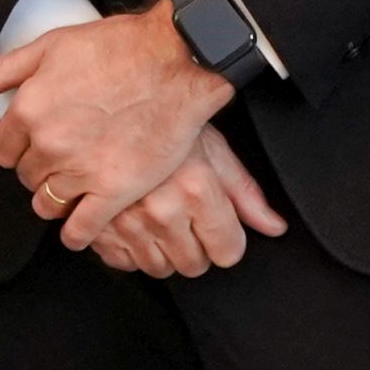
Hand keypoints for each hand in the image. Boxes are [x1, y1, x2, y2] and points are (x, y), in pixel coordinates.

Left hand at [0, 0, 227, 224]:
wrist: (175, 60)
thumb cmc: (117, 47)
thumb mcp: (51, 45)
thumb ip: (3, 70)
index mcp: (28, 110)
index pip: (4, 150)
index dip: (18, 149)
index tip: (33, 146)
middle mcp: (48, 144)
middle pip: (27, 177)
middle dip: (39, 170)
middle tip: (61, 160)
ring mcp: (81, 171)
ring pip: (48, 203)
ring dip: (55, 199)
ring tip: (72, 189)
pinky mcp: (114, 190)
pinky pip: (81, 228)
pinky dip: (76, 233)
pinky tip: (79, 229)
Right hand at [64, 123, 287, 277]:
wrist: (102, 101)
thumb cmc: (161, 119)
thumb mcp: (211, 146)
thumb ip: (244, 192)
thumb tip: (274, 227)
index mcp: (195, 188)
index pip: (228, 251)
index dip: (227, 240)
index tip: (219, 227)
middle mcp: (160, 209)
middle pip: (194, 265)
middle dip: (196, 247)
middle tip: (187, 218)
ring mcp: (124, 221)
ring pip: (158, 268)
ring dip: (163, 250)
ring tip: (159, 218)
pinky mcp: (95, 227)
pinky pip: (122, 263)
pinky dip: (129, 250)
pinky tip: (133, 223)